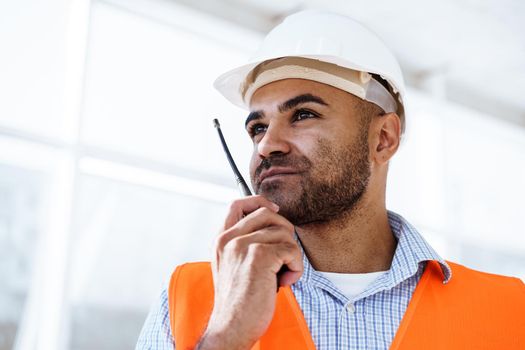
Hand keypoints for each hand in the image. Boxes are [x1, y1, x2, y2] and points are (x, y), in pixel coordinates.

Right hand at [198, 195, 302, 349]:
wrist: (231, 327)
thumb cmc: (237, 301)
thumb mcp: (232, 265)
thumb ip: (243, 244)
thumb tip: (273, 227)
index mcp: (221, 239)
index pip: (238, 204)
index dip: (260, 201)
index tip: (275, 210)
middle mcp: (229, 238)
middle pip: (268, 213)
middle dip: (285, 232)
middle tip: (283, 257)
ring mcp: (243, 245)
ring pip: (285, 233)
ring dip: (292, 256)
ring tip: (280, 276)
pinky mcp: (259, 256)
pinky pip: (292, 250)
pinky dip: (296, 268)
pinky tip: (284, 283)